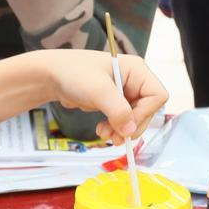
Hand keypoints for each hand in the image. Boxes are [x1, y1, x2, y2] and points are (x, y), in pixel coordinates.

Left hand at [44, 50, 168, 144]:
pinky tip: (101, 130)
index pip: (156, 96)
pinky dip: (115, 129)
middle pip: (147, 111)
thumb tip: (130, 131)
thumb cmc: (73, 74)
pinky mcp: (114, 102)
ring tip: (104, 134)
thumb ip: (118, 111)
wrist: (51, 76)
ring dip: (122, 130)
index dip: (144, 113)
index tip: (126, 124)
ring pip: (135, 118)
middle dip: (131, 126)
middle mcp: (134, 80)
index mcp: (137, 70)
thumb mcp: (98, 91)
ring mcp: (125, 92)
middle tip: (114, 137)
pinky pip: (123, 120)